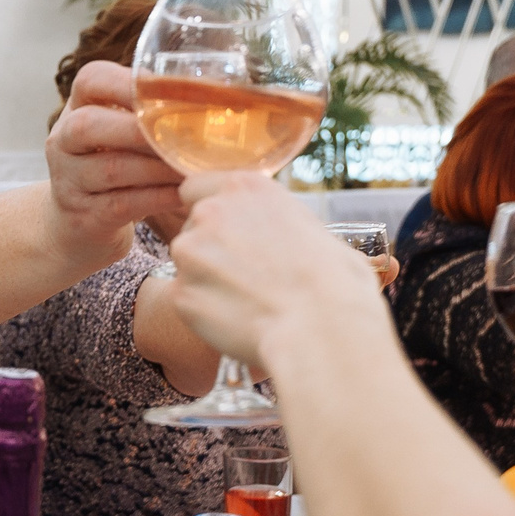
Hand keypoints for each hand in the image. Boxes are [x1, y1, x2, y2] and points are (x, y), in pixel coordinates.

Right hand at [44, 61, 184, 262]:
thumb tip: (217, 96)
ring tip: (195, 165)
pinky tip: (184, 193)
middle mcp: (62, 142)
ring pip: (111, 168)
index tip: (169, 92)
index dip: (129, 83)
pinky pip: (122, 204)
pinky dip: (158, 197)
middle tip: (188, 134)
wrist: (76, 227)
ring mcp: (67, 181)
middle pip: (89, 125)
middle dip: (142, 129)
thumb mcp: (120, 135)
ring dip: (158, 167)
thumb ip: (151, 114)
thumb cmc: (115, 169)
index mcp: (76, 108)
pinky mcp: (82, 217)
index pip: (92, 80)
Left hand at [168, 172, 388, 366]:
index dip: (212, 214)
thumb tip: (288, 238)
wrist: (320, 328)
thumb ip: (282, 224)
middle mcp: (211, 212)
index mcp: (245, 189)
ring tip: (246, 301)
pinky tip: (236, 321)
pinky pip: (185, 300)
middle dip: (210, 249)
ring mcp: (191, 252)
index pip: (197, 188)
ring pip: (187, 265)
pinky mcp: (180, 292)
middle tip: (246, 277)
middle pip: (192, 228)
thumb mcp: (316, 230)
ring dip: (205, 279)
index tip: (225, 233)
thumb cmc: (334, 283)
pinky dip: (204, 311)